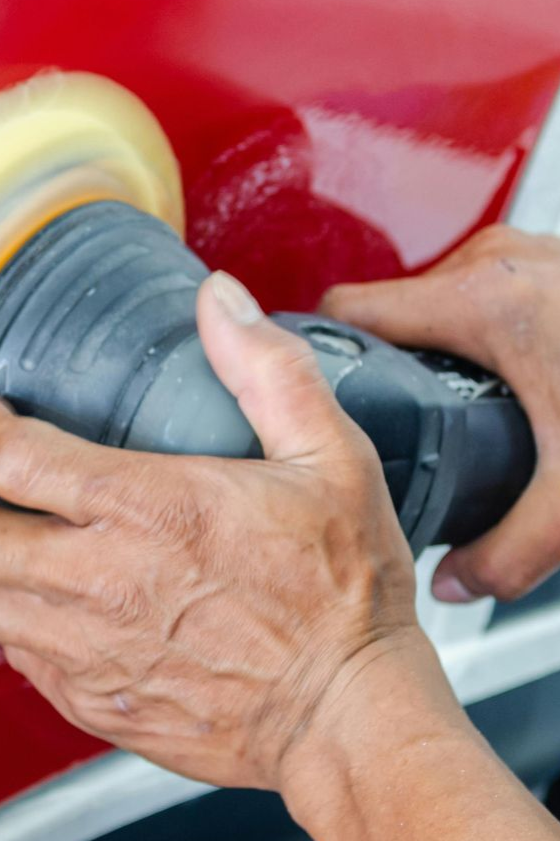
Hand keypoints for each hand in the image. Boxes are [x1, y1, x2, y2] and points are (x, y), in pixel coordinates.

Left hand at [0, 272, 424, 792]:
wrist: (346, 717)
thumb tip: (220, 300)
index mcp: (151, 510)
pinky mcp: (87, 701)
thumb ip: (269, 370)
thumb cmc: (343, 594)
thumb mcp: (332, 459)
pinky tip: (37, 591)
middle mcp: (99, 583)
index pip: (8, 456)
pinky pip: (3, 652)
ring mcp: (84, 651)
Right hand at [321, 224, 559, 602]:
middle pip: (389, 311)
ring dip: (434, 352)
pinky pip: (482, 297)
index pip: (347, 311)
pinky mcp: (554, 268)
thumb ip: (507, 554)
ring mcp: (530, 257)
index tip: (305, 393)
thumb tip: (458, 583)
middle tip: (388, 427)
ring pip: (438, 300)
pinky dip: (476, 339)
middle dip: (383, 370)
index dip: (315, 356)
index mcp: (482, 304)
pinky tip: (501, 387)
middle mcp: (498, 264)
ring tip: (448, 410)